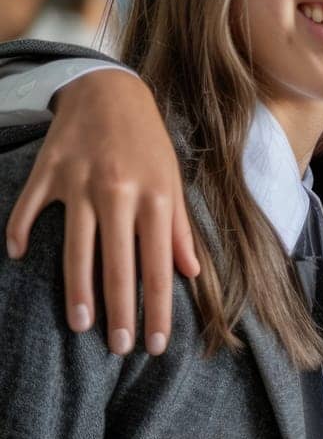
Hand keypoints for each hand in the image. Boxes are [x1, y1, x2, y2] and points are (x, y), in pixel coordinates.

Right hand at [4, 69, 197, 353]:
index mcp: (155, 198)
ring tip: (81, 325)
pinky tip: (17, 257)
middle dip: (120, 312)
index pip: (158, 266)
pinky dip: (19, 231)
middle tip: (118, 348)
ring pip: (76, 248)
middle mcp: (118, 193)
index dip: (157, 309)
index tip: (156, 344)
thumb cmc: (148, 143)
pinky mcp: (48, 171)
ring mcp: (80, 182)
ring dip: (77, 291)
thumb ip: (179, 229)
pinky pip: (29, 208)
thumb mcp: (173, 182)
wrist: (111, 90)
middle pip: (118, 266)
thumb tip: (190, 272)